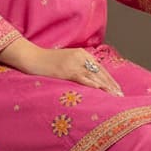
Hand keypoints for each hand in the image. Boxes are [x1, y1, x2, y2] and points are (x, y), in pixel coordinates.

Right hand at [0, 40, 123, 95]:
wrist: (30, 57)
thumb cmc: (45, 62)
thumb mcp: (64, 61)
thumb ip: (76, 67)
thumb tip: (87, 80)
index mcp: (81, 54)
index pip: (100, 68)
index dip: (110, 79)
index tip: (117, 89)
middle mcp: (80, 57)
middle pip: (100, 72)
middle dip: (111, 85)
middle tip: (121, 96)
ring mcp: (73, 63)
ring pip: (94, 76)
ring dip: (106, 87)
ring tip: (114, 97)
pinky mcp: (66, 71)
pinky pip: (82, 79)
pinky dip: (92, 85)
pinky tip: (100, 92)